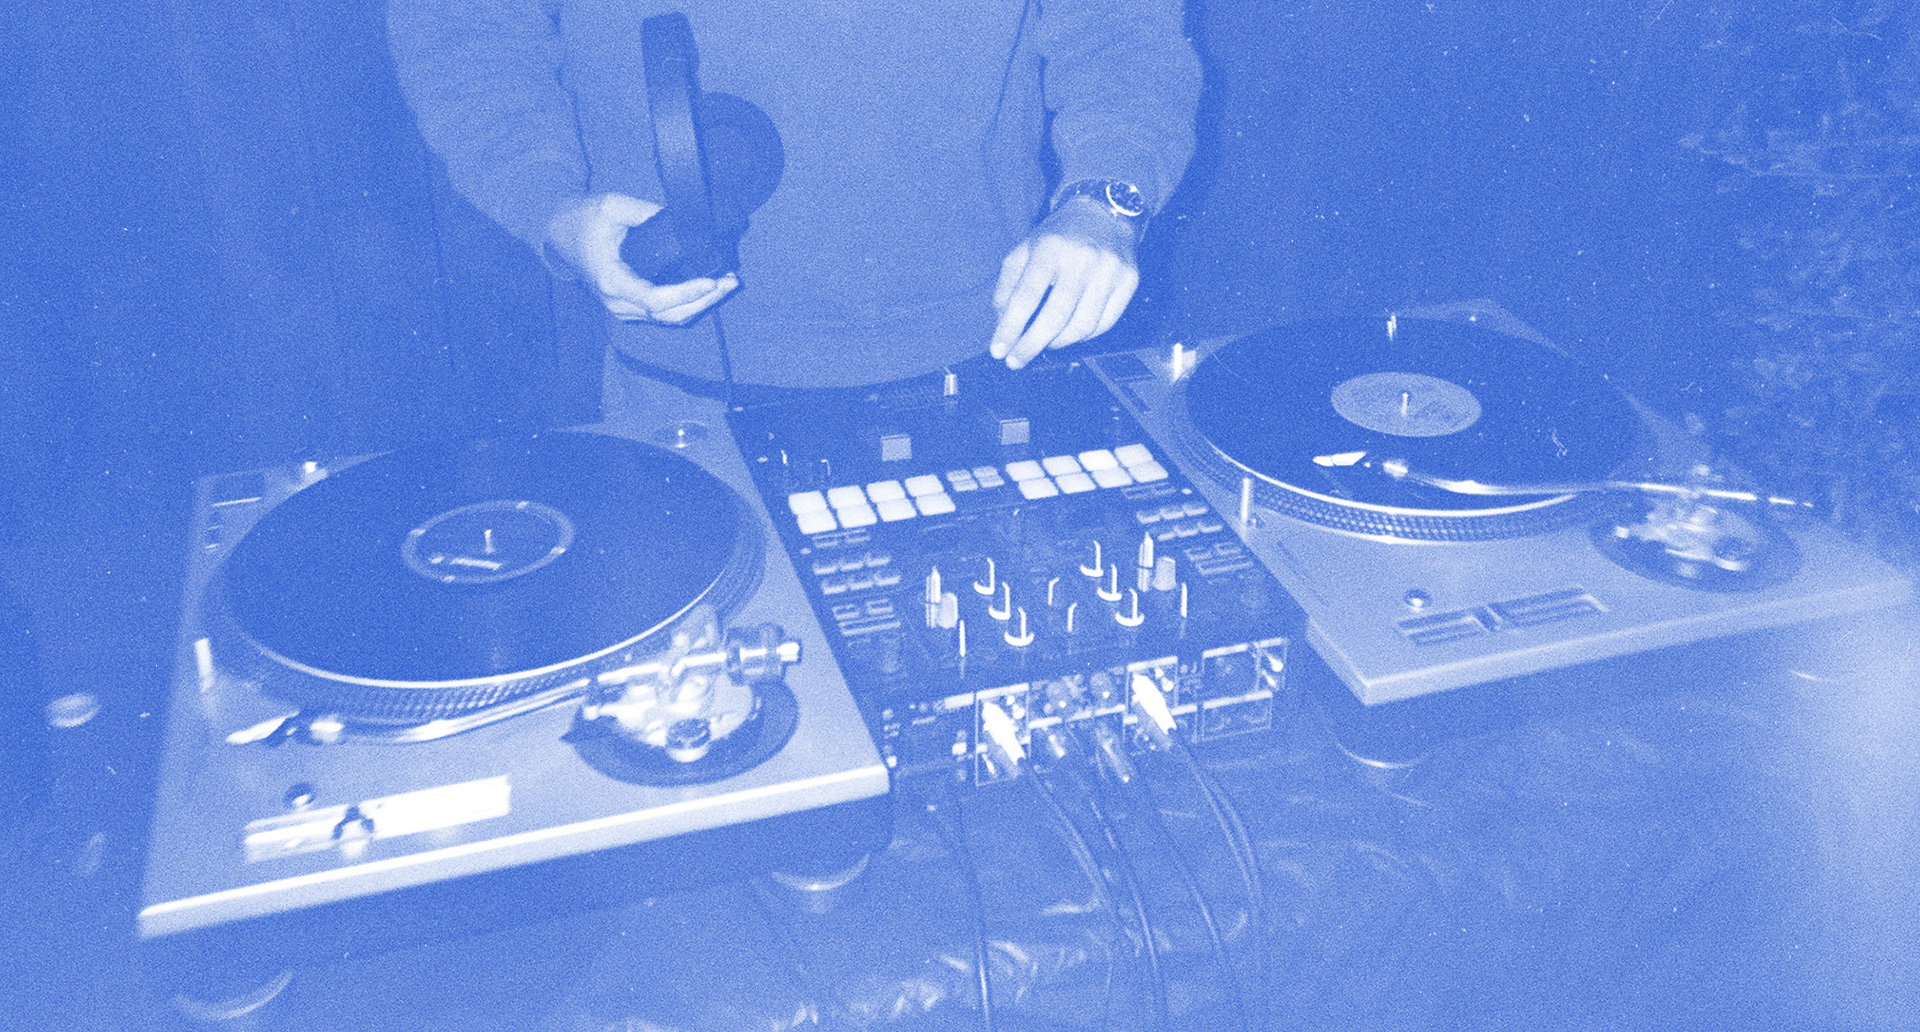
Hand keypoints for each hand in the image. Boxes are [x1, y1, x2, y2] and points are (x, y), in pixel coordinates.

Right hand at [545, 193, 736, 324]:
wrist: (561, 235)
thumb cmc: (584, 219)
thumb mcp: (612, 205)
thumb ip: (646, 212)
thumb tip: (683, 219)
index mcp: (612, 281)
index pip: (656, 299)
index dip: (688, 293)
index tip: (712, 279)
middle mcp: (618, 303)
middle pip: (670, 314)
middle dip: (705, 300)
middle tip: (731, 281)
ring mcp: (624, 309)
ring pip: (670, 318)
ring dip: (702, 304)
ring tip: (728, 284)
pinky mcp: (632, 308)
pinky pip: (664, 314)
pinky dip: (689, 304)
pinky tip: (709, 289)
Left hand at [990, 198, 1139, 369]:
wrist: (1104, 212)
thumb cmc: (1059, 236)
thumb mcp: (1025, 250)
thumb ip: (1008, 285)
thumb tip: (1003, 324)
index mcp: (1050, 247)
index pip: (1027, 296)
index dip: (1010, 328)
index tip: (999, 350)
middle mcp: (1082, 258)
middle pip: (1055, 317)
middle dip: (1032, 345)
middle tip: (1017, 360)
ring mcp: (1110, 270)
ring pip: (1082, 326)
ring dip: (1057, 343)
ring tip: (1043, 343)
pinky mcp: (1129, 281)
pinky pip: (1104, 324)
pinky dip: (1083, 337)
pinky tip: (1069, 334)